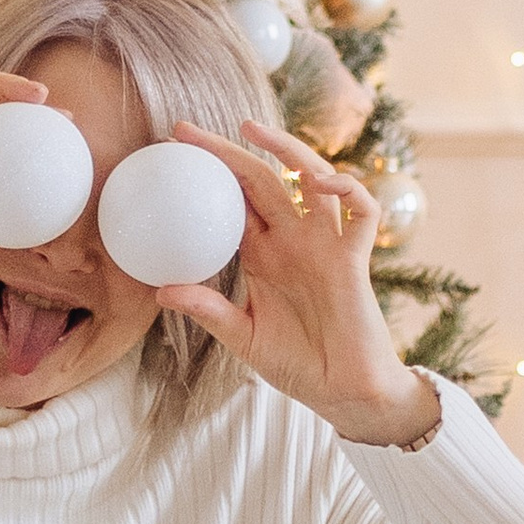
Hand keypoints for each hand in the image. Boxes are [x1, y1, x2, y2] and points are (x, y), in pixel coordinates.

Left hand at [150, 124, 438, 446]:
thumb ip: (209, 311)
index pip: (233, 201)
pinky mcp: (356, 259)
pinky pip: (362, 213)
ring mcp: (326, 244)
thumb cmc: (296, 364)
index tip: (169, 155)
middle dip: (229, 150)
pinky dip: (349, 190)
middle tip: (186, 130)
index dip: (208, 175)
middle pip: (263, 178)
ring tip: (253, 130)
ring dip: (287, 150)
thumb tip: (161, 291)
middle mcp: (294, 240)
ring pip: (312, 179)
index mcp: (263, 255)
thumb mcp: (243, 337)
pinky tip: (326, 183)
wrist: (342, 392)